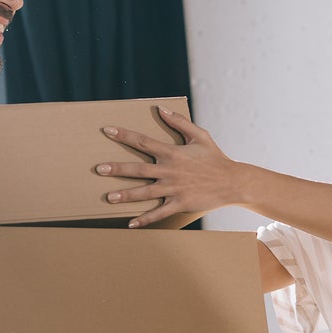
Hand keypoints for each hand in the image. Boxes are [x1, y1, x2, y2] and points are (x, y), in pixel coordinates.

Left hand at [96, 109, 243, 226]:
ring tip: (109, 197)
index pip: (143, 141)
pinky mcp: (179, 204)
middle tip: (99, 169)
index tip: (107, 130)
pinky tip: (131, 223)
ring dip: (126, 195)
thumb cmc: (215, 157)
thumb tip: (161, 109)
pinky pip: (159, 213)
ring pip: (145, 192)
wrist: (232, 182)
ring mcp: (173, 189)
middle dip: (117, 168)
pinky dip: (145, 219)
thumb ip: (179, 122)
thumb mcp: (199, 135)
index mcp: (172, 153)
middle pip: (138, 169)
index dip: (124, 135)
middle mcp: (169, 170)